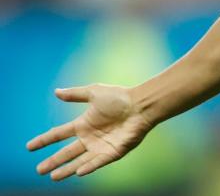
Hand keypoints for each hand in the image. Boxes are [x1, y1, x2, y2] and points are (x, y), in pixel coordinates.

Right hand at [27, 84, 154, 180]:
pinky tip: (78, 172)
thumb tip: (56, 92)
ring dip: (67, 169)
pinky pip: (98, 162)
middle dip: (53, 161)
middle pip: (67, 152)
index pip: (59, 134)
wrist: (141, 104)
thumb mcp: (94, 93)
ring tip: (53, 176)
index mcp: (84, 124)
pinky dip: (88, 167)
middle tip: (39, 170)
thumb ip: (76, 94)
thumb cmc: (120, 97)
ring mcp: (101, 146)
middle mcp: (90, 138)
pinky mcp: (114, 152)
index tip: (29, 147)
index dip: (44, 140)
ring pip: (80, 161)